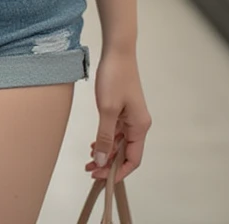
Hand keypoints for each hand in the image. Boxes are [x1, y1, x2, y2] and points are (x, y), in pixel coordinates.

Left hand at [84, 48, 151, 183]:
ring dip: (105, 152)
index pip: (133, 160)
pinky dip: (105, 139)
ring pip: (119, 143)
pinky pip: (116, 131)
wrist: (117, 51)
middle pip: (125, 153)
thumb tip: (101, 161)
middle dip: (108, 164)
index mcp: (140, 127)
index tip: (101, 178)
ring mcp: (131, 116)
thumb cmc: (115, 77)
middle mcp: (138, 124)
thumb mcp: (107, 110)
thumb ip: (104, 137)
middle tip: (89, 170)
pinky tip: (92, 143)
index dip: (118, 172)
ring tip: (88, 159)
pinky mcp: (123, 108)